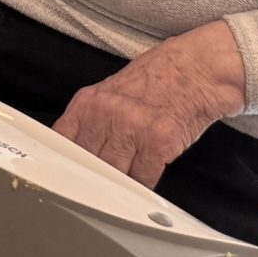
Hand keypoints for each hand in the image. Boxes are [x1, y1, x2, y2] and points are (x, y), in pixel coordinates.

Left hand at [54, 22, 247, 189]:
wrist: (195, 70)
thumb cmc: (157, 80)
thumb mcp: (111, 92)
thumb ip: (91, 119)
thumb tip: (76, 149)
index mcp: (89, 102)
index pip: (62, 140)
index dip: (63, 161)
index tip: (65, 174)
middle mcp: (107, 114)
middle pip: (87, 161)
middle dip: (93, 176)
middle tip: (97, 186)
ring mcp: (132, 129)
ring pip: (113, 173)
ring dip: (119, 184)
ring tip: (123, 186)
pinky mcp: (158, 143)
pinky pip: (142, 179)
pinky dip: (143, 186)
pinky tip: (145, 181)